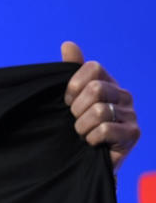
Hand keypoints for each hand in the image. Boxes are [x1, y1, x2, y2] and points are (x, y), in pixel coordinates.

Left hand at [62, 41, 139, 170]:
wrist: (84, 158)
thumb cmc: (76, 124)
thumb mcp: (70, 97)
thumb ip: (70, 70)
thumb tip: (68, 44)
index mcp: (108, 81)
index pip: (91, 68)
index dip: (73, 87)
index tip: (68, 102)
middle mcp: (123, 94)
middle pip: (95, 89)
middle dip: (76, 108)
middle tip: (75, 120)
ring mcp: (131, 113)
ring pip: (99, 111)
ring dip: (82, 126)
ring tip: (83, 133)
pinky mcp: (133, 133)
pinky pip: (106, 129)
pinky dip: (91, 138)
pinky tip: (92, 142)